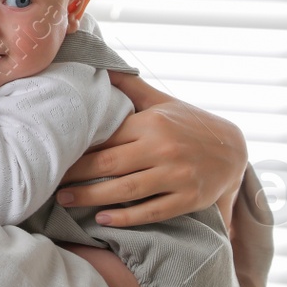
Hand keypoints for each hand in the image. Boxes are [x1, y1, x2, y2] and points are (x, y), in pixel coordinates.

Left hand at [56, 74, 246, 226]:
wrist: (235, 150)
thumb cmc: (190, 123)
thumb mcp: (162, 102)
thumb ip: (131, 87)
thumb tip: (101, 67)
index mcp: (151, 124)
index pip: (106, 137)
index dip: (78, 147)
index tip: (54, 153)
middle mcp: (162, 149)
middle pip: (109, 164)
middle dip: (76, 175)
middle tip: (50, 181)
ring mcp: (176, 175)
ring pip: (126, 190)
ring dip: (92, 197)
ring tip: (66, 200)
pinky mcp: (188, 199)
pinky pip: (152, 211)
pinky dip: (126, 217)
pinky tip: (103, 219)